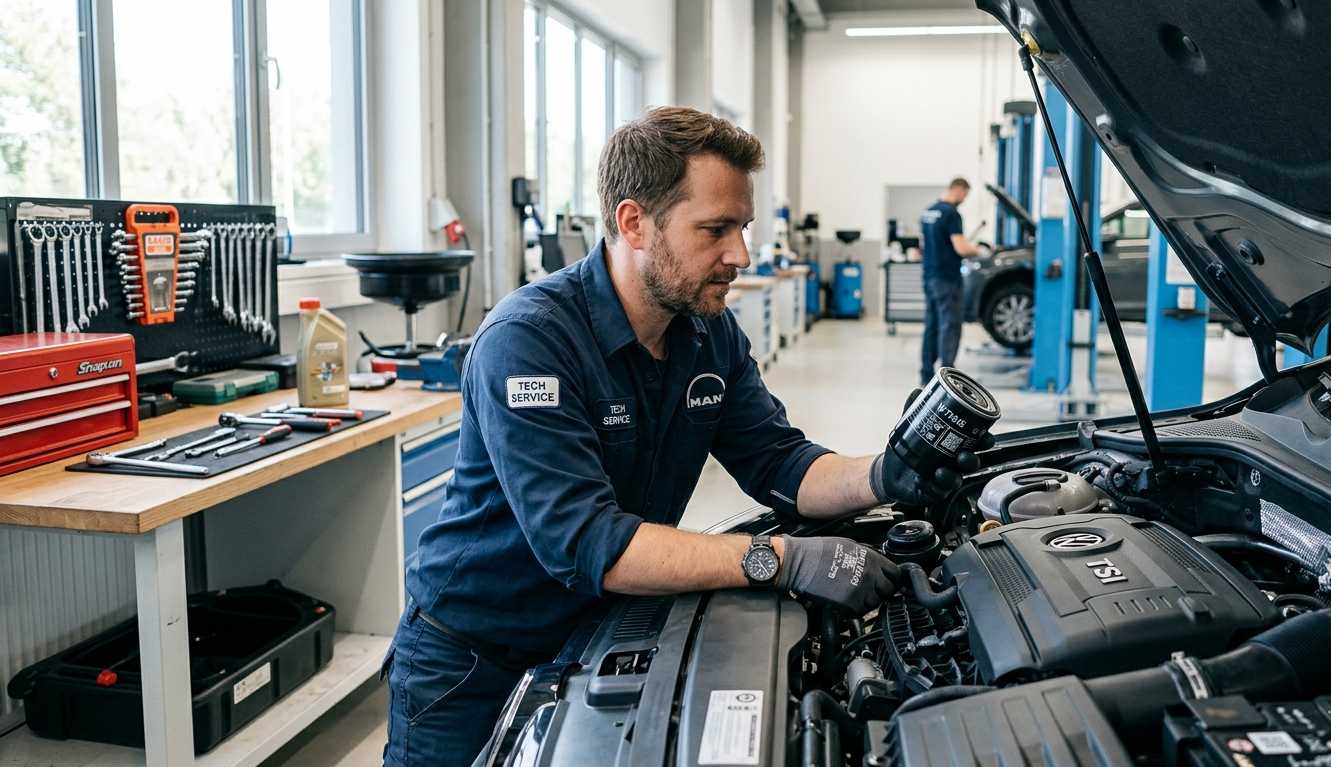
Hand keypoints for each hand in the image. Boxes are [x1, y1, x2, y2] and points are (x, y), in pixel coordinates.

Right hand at [775, 535, 899, 612]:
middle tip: (867, 590)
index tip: (887, 583)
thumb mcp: (848, 545)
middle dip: (879, 591)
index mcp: (871, 558)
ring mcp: (860, 591)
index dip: (892, 579)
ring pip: (874, 604)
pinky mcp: (848, 604)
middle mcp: (869, 575)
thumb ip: (866, 557)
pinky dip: (853, 610)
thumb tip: (876, 566)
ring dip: (865, 601)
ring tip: (852, 594)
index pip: (895, 574)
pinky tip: (843, 601)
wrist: (799, 563)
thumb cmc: (818, 552)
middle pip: (888, 591)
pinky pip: (859, 612)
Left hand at [875, 389, 995, 504]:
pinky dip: (930, 487)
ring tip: (940, 471)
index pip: (976, 444)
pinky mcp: (932, 492)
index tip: (986, 438)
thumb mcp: (910, 428)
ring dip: (951, 477)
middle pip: (971, 463)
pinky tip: (921, 480)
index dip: (985, 441)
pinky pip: (936, 492)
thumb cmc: (908, 449)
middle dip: (971, 460)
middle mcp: (952, 464)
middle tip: (963, 456)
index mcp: (954, 447)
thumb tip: (917, 391)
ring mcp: (944, 479)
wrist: (889, 471)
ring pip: (956, 480)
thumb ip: (914, 410)